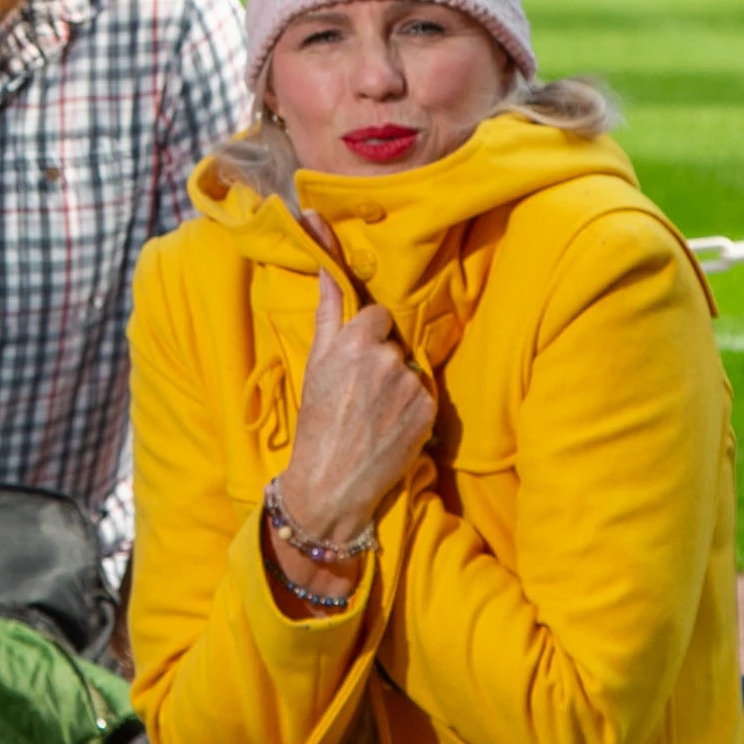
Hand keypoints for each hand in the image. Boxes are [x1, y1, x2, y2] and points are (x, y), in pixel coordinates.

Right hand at [277, 285, 435, 545]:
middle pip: (394, 342)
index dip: (367, 334)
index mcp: (357, 341)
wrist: (333, 481)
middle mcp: (388, 359)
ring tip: (374, 412)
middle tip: (359, 391)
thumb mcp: (315, 363)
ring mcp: (412, 386)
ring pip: (409, 368)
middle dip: (381, 359)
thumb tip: (326, 261)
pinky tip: (390, 425)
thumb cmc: (317, 421)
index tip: (354, 358)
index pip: (378, 314)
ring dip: (397, 383)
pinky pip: (423, 394)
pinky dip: (410, 406)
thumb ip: (327, 309)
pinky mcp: (429, 410)